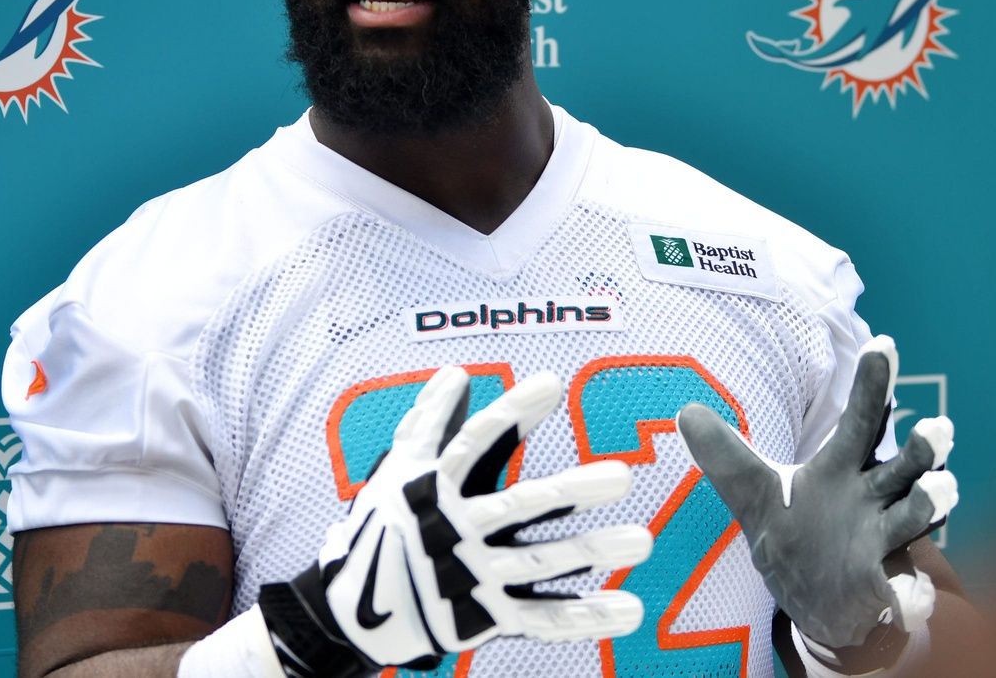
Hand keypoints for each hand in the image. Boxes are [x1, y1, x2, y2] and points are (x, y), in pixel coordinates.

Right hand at [259, 366, 652, 675]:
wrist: (352, 613)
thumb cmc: (384, 527)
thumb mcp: (396, 471)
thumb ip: (430, 423)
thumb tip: (456, 375)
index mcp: (433, 488)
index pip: (476, 443)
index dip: (512, 412)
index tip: (552, 382)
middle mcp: (455, 531)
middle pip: (520, 506)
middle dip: (572, 491)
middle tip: (623, 476)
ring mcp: (473, 577)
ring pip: (540, 564)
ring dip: (593, 551)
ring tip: (643, 540)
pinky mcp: (485, 619)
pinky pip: (541, 620)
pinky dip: (585, 618)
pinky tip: (630, 609)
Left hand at [677, 336, 957, 657]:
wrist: (812, 598)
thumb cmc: (791, 529)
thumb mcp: (750, 489)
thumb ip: (724, 452)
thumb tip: (685, 410)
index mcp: (843, 466)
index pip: (862, 418)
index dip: (873, 383)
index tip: (884, 342)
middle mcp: (873, 498)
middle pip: (905, 465)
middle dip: (924, 448)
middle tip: (939, 427)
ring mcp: (883, 542)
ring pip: (914, 517)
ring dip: (929, 504)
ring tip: (941, 489)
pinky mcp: (884, 588)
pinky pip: (907, 590)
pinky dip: (914, 595)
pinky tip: (916, 599)